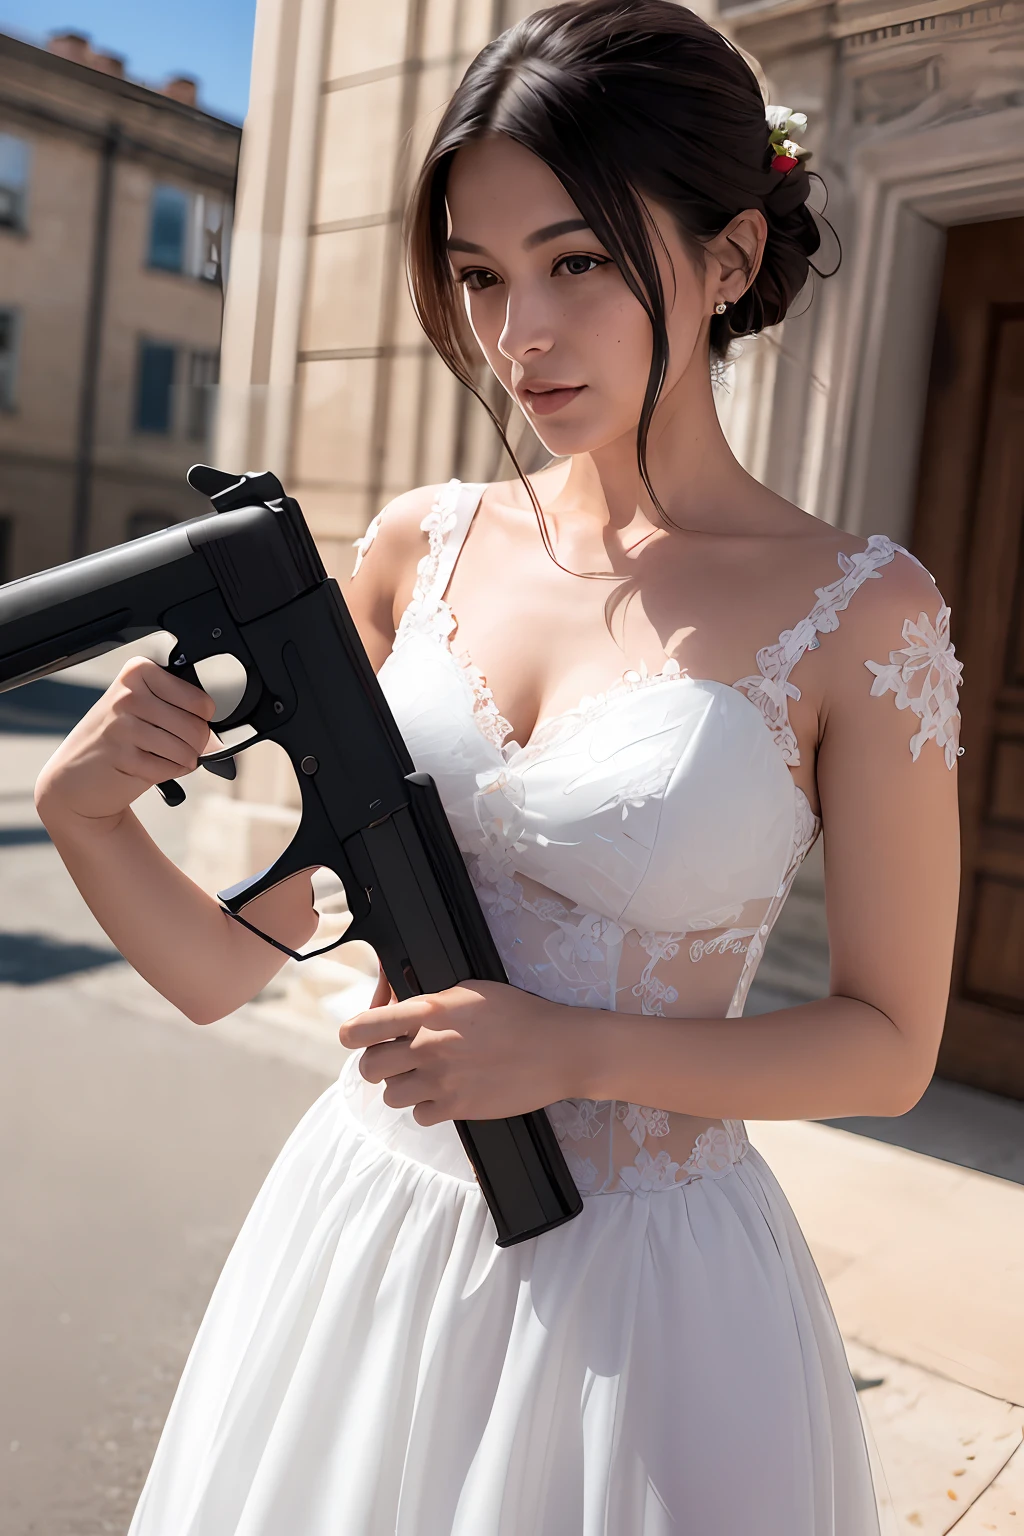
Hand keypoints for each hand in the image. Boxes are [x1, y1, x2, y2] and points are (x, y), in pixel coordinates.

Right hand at [35, 657, 215, 828]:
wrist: (75, 776)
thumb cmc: (115, 740)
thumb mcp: (144, 713)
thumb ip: (181, 715)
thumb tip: (218, 741)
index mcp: (138, 672)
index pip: (199, 700)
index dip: (202, 719)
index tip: (187, 721)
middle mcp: (128, 694)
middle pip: (196, 727)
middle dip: (196, 745)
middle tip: (178, 746)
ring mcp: (122, 724)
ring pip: (186, 749)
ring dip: (183, 760)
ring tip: (163, 757)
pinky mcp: (121, 754)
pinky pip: (170, 768)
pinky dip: (169, 773)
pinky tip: (150, 767)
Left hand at [338, 979, 575, 1125]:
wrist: (557, 1049)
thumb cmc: (518, 1013)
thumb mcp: (469, 990)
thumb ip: (428, 1001)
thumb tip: (396, 1007)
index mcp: (428, 1011)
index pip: (360, 1028)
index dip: (353, 1034)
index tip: (359, 1037)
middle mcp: (428, 1047)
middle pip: (368, 1067)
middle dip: (377, 1064)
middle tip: (395, 1060)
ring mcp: (441, 1081)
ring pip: (391, 1095)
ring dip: (403, 1087)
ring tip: (425, 1077)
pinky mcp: (457, 1108)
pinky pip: (419, 1116)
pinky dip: (428, 1108)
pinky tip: (446, 1094)